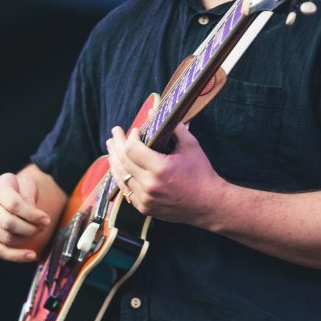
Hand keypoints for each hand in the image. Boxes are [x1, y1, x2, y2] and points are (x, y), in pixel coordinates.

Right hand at [0, 171, 51, 261]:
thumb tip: (33, 215)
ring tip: (37, 232)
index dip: (32, 215)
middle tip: (43, 226)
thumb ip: (28, 197)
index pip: (14, 204)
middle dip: (30, 228)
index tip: (46, 219)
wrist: (3, 192)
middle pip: (8, 223)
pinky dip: (16, 256)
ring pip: (6, 238)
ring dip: (26, 238)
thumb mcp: (25, 184)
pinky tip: (31, 255)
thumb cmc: (17, 189)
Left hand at [106, 121, 225, 225]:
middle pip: (123, 161)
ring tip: (111, 149)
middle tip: (114, 133)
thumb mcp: (191, 146)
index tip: (136, 130)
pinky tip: (119, 168)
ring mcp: (145, 199)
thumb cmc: (202, 173)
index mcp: (161, 169)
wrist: (209, 204)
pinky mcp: (145, 208)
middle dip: (117, 145)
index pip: (132, 149)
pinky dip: (121, 177)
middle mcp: (150, 185)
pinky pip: (126, 191)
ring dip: (114, 161)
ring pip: (121, 177)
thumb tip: (155, 111)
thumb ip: (173, 127)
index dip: (130, 137)